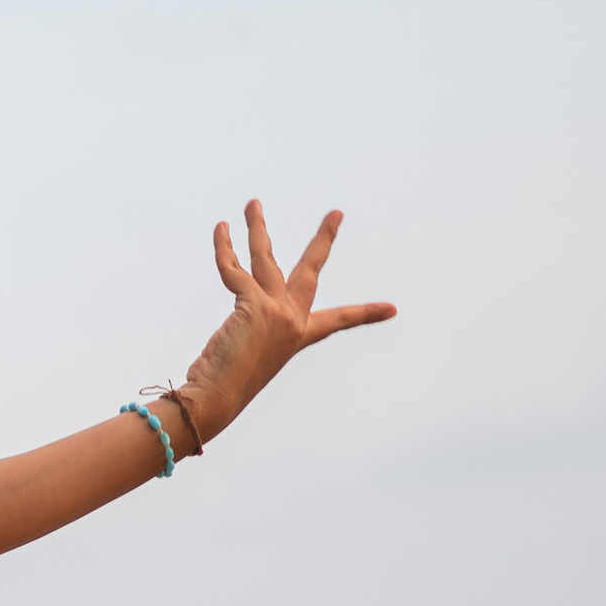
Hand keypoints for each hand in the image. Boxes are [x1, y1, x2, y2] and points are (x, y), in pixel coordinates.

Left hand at [175, 203, 391, 442]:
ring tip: (252, 203)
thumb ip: (250, 336)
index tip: (392, 309)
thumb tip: (236, 328)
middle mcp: (291, 322)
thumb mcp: (248, 358)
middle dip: (324, 238)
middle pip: (311, 270)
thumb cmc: (222, 389)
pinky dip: (224, 247)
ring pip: (265, 257)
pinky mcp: (255, 307)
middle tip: (337, 213)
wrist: (213, 402)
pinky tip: (221, 228)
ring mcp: (276, 313)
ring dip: (257, 227)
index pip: (337, 321)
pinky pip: (234, 268)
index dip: (364, 313)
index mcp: (297, 337)